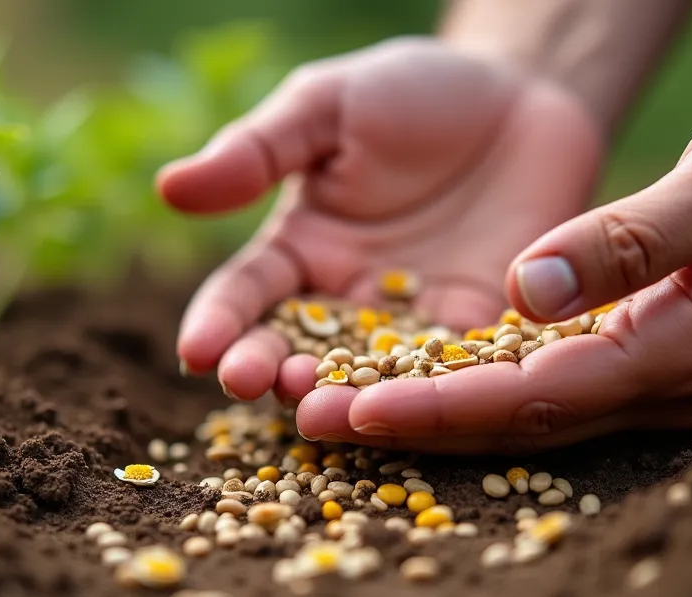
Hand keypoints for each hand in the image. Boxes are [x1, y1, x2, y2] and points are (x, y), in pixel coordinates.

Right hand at [158, 37, 603, 405]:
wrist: (521, 98)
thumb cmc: (412, 92)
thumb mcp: (328, 106)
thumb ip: (258, 150)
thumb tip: (169, 187)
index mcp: (298, 249)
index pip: (245, 295)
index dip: (219, 323)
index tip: (197, 350)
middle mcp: (346, 298)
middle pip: (295, 348)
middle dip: (267, 369)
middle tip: (248, 382)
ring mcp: (411, 320)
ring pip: (366, 373)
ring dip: (337, 396)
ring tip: (314, 410)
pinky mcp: (477, 328)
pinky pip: (449, 368)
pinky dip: (426, 392)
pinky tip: (412, 405)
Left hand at [328, 89, 691, 451]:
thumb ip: (629, 240)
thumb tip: (526, 292)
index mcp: (686, 350)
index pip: (541, 396)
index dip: (442, 405)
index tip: (355, 406)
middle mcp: (672, 385)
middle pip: (524, 422)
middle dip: (419, 425)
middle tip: (318, 425)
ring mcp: (666, 379)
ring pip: (534, 413)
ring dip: (441, 413)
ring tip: (343, 409)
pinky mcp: (655, 357)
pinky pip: (557, 386)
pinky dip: (485, 385)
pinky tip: (422, 378)